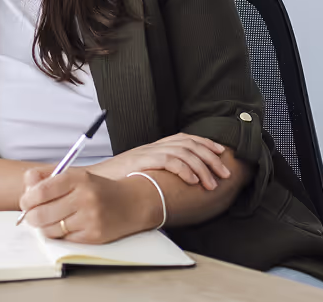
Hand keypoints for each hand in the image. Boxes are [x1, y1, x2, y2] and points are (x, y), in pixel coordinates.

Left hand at [19, 167, 156, 243]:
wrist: (132, 202)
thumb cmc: (99, 189)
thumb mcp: (76, 175)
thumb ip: (48, 177)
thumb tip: (26, 186)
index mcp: (79, 178)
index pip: (42, 191)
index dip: (28, 199)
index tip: (26, 201)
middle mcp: (85, 197)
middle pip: (41, 214)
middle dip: (32, 216)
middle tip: (32, 215)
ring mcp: (90, 218)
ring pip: (50, 229)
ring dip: (45, 227)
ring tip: (51, 219)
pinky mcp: (94, 235)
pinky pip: (64, 239)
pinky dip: (60, 234)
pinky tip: (66, 226)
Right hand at [88, 133, 230, 189]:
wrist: (96, 181)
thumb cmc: (120, 180)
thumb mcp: (143, 172)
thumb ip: (160, 171)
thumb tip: (181, 180)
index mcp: (157, 146)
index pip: (187, 138)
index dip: (206, 143)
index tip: (222, 153)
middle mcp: (155, 146)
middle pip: (190, 144)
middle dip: (211, 158)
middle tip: (225, 173)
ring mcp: (149, 152)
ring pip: (184, 153)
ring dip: (202, 168)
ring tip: (212, 183)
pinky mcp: (142, 161)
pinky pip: (169, 161)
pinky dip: (184, 170)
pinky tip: (194, 181)